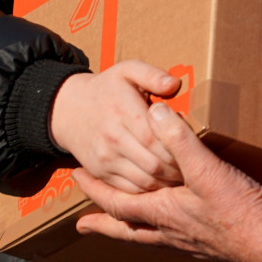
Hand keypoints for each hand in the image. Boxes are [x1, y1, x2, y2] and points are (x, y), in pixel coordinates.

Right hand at [49, 61, 181, 192]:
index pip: (157, 138)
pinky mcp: (101, 173)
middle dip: (177, 168)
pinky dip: (150, 190)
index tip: (194, 147)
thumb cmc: (106, 89)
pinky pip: (130, 190)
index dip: (178, 147)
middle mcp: (112, 139)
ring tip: (182, 175)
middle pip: (153, 163)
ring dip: (167, 182)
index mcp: (123, 112)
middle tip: (194, 166)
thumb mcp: (127, 71)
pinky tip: (163, 181)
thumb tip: (175, 84)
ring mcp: (105, 159)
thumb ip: (152, 75)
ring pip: (144, 181)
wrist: (67, 109)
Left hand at [73, 102, 261, 261]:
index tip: (76, 179)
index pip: (116, 203)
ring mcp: (186, 242)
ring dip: (128, 230)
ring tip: (120, 227)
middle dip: (102, 224)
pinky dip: (155, 233)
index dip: (95, 190)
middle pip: (125, 230)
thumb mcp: (208, 170)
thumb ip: (180, 142)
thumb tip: (156, 114)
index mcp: (162, 212)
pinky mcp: (204, 245)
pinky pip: (167, 240)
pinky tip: (167, 228)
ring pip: (146, 238)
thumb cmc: (240, 211)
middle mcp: (168, 232)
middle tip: (82, 225)